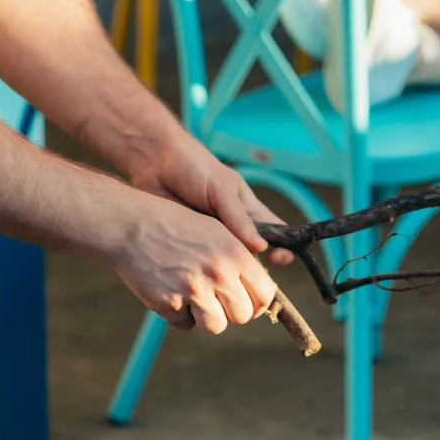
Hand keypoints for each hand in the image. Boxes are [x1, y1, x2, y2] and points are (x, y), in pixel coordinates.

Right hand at [113, 189, 279, 333]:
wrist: (132, 226)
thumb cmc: (176, 225)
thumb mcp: (216, 230)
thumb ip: (240, 259)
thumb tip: (258, 292)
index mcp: (236, 253)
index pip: (264, 294)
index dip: (256, 301)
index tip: (246, 300)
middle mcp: (219, 272)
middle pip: (243, 315)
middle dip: (230, 311)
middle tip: (216, 299)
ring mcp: (193, 290)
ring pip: (216, 326)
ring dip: (207, 317)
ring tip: (194, 297)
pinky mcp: (169, 304)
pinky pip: (185, 325)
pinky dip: (179, 315)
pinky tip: (171, 293)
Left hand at [130, 134, 294, 264]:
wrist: (155, 163)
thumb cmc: (194, 168)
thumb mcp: (222, 189)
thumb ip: (239, 218)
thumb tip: (261, 247)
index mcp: (249, 212)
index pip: (277, 234)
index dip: (283, 249)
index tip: (278, 258)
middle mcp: (234, 229)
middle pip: (252, 257)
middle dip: (252, 270)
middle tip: (244, 276)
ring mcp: (212, 240)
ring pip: (226, 265)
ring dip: (225, 272)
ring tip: (219, 276)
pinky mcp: (190, 247)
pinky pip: (201, 265)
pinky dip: (201, 272)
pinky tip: (198, 276)